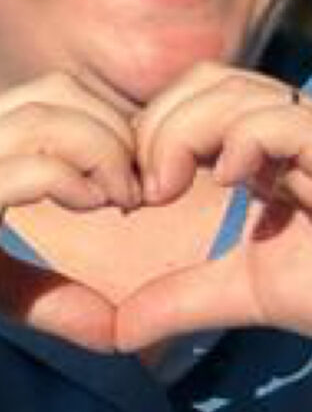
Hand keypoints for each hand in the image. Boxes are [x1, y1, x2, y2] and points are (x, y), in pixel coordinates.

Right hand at [0, 72, 140, 374]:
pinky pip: (19, 167)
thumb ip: (46, 294)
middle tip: (138, 189)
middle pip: (56, 89)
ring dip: (104, 148)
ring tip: (122, 200)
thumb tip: (116, 328)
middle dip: (116, 128)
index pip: (51, 96)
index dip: (107, 124)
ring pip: (45, 116)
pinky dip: (71, 176)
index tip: (131, 184)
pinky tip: (90, 210)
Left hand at [115, 64, 311, 346]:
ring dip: (180, 135)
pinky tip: (230, 185)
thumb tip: (118, 331)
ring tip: (170, 191)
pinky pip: (279, 121)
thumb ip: (179, 300)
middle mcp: (293, 133)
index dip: (152, 130)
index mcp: (268, 152)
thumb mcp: (244, 293)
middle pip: (206, 80)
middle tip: (146, 190)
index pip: (196, 97)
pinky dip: (237, 144)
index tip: (136, 190)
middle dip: (155, 127)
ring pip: (231, 89)